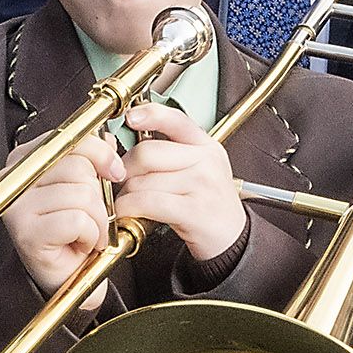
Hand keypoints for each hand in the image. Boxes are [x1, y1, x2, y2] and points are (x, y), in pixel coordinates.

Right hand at [3, 134, 123, 294]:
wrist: (64, 276)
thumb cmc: (72, 232)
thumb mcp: (85, 186)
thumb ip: (91, 159)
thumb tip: (108, 137)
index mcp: (26, 160)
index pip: (68, 139)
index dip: (99, 153)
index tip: (116, 171)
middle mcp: (14, 179)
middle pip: (78, 167)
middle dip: (100, 196)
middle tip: (95, 217)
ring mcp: (16, 206)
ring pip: (82, 195)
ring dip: (98, 220)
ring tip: (88, 232)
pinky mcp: (25, 233)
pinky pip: (77, 220)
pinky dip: (90, 235)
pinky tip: (82, 243)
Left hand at [107, 103, 247, 268]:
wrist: (232, 238)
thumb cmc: (207, 203)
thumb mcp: (199, 169)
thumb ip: (170, 153)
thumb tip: (126, 145)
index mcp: (206, 146)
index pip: (175, 119)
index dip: (150, 114)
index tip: (129, 117)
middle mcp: (206, 161)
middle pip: (147, 152)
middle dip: (124, 168)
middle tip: (119, 180)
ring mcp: (202, 184)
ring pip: (142, 180)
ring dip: (124, 194)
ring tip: (125, 201)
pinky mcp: (194, 210)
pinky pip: (147, 201)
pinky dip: (128, 207)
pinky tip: (126, 211)